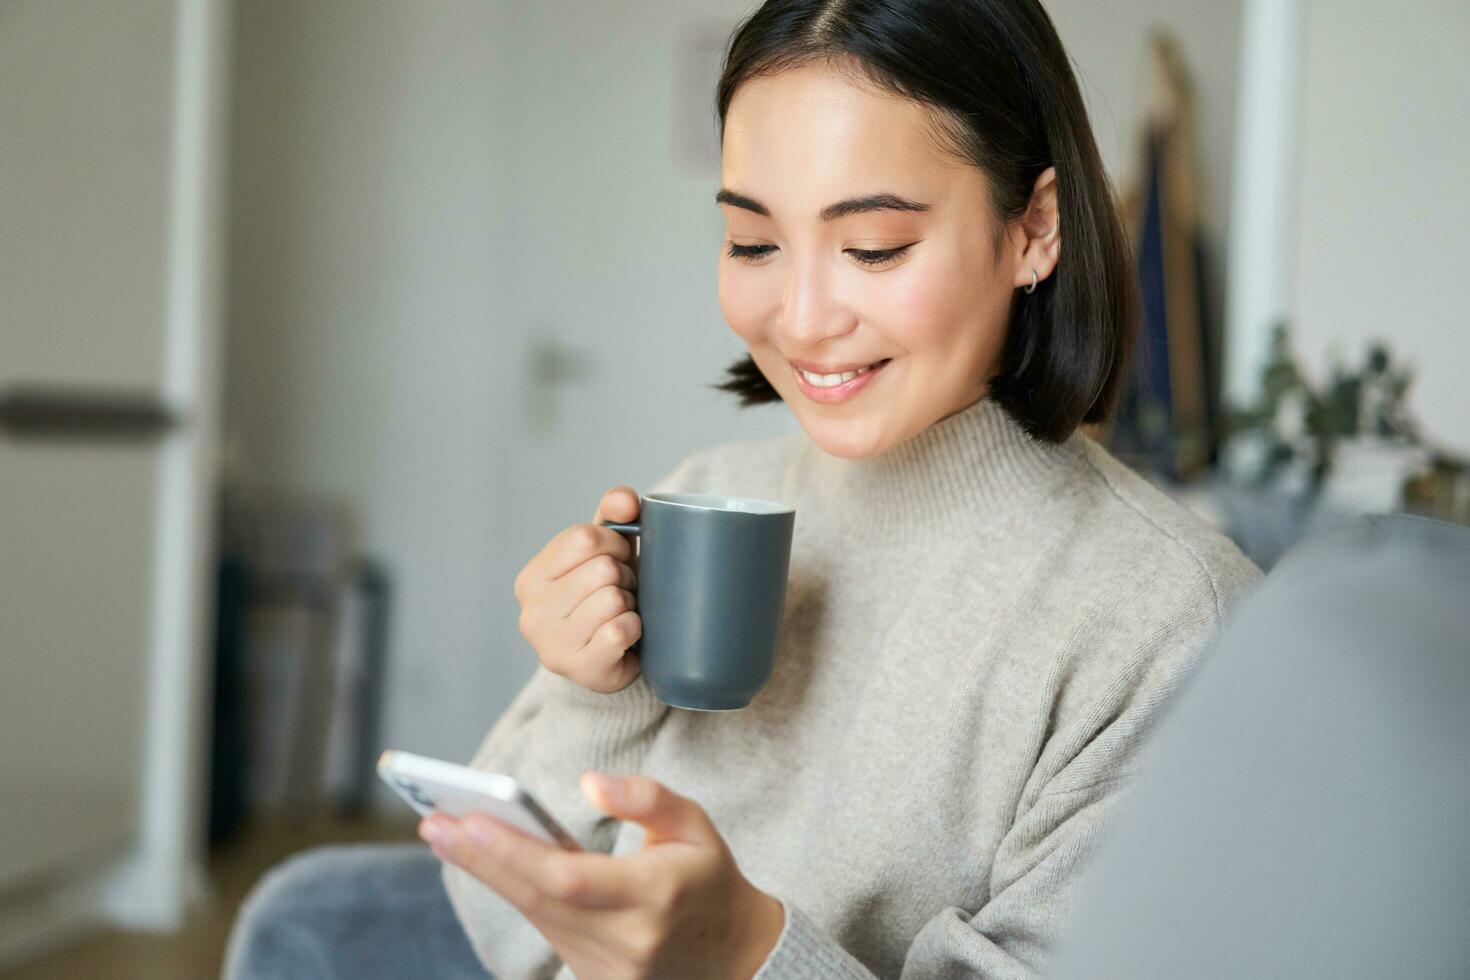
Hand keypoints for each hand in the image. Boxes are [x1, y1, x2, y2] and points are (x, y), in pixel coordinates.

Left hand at [421, 772, 784, 979]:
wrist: (732, 955)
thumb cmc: (707, 879)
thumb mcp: (696, 825)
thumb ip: (647, 798)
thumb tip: (590, 782)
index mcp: (656, 896)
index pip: (569, 877)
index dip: (515, 851)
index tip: (471, 819)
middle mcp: (626, 940)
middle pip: (537, 898)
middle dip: (481, 858)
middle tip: (434, 822)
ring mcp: (607, 967)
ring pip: (534, 914)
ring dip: (487, 873)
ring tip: (444, 833)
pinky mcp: (593, 979)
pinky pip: (545, 928)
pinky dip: (514, 891)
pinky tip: (483, 861)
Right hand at [514, 486, 644, 692]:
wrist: (610, 659)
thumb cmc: (606, 595)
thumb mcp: (605, 550)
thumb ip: (613, 514)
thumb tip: (626, 502)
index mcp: (532, 577)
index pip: (584, 538)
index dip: (615, 544)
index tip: (617, 560)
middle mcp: (532, 612)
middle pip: (603, 569)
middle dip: (625, 577)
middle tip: (621, 592)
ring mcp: (552, 645)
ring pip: (613, 600)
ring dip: (630, 604)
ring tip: (621, 613)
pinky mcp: (580, 668)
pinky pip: (621, 631)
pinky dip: (635, 629)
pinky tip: (626, 636)